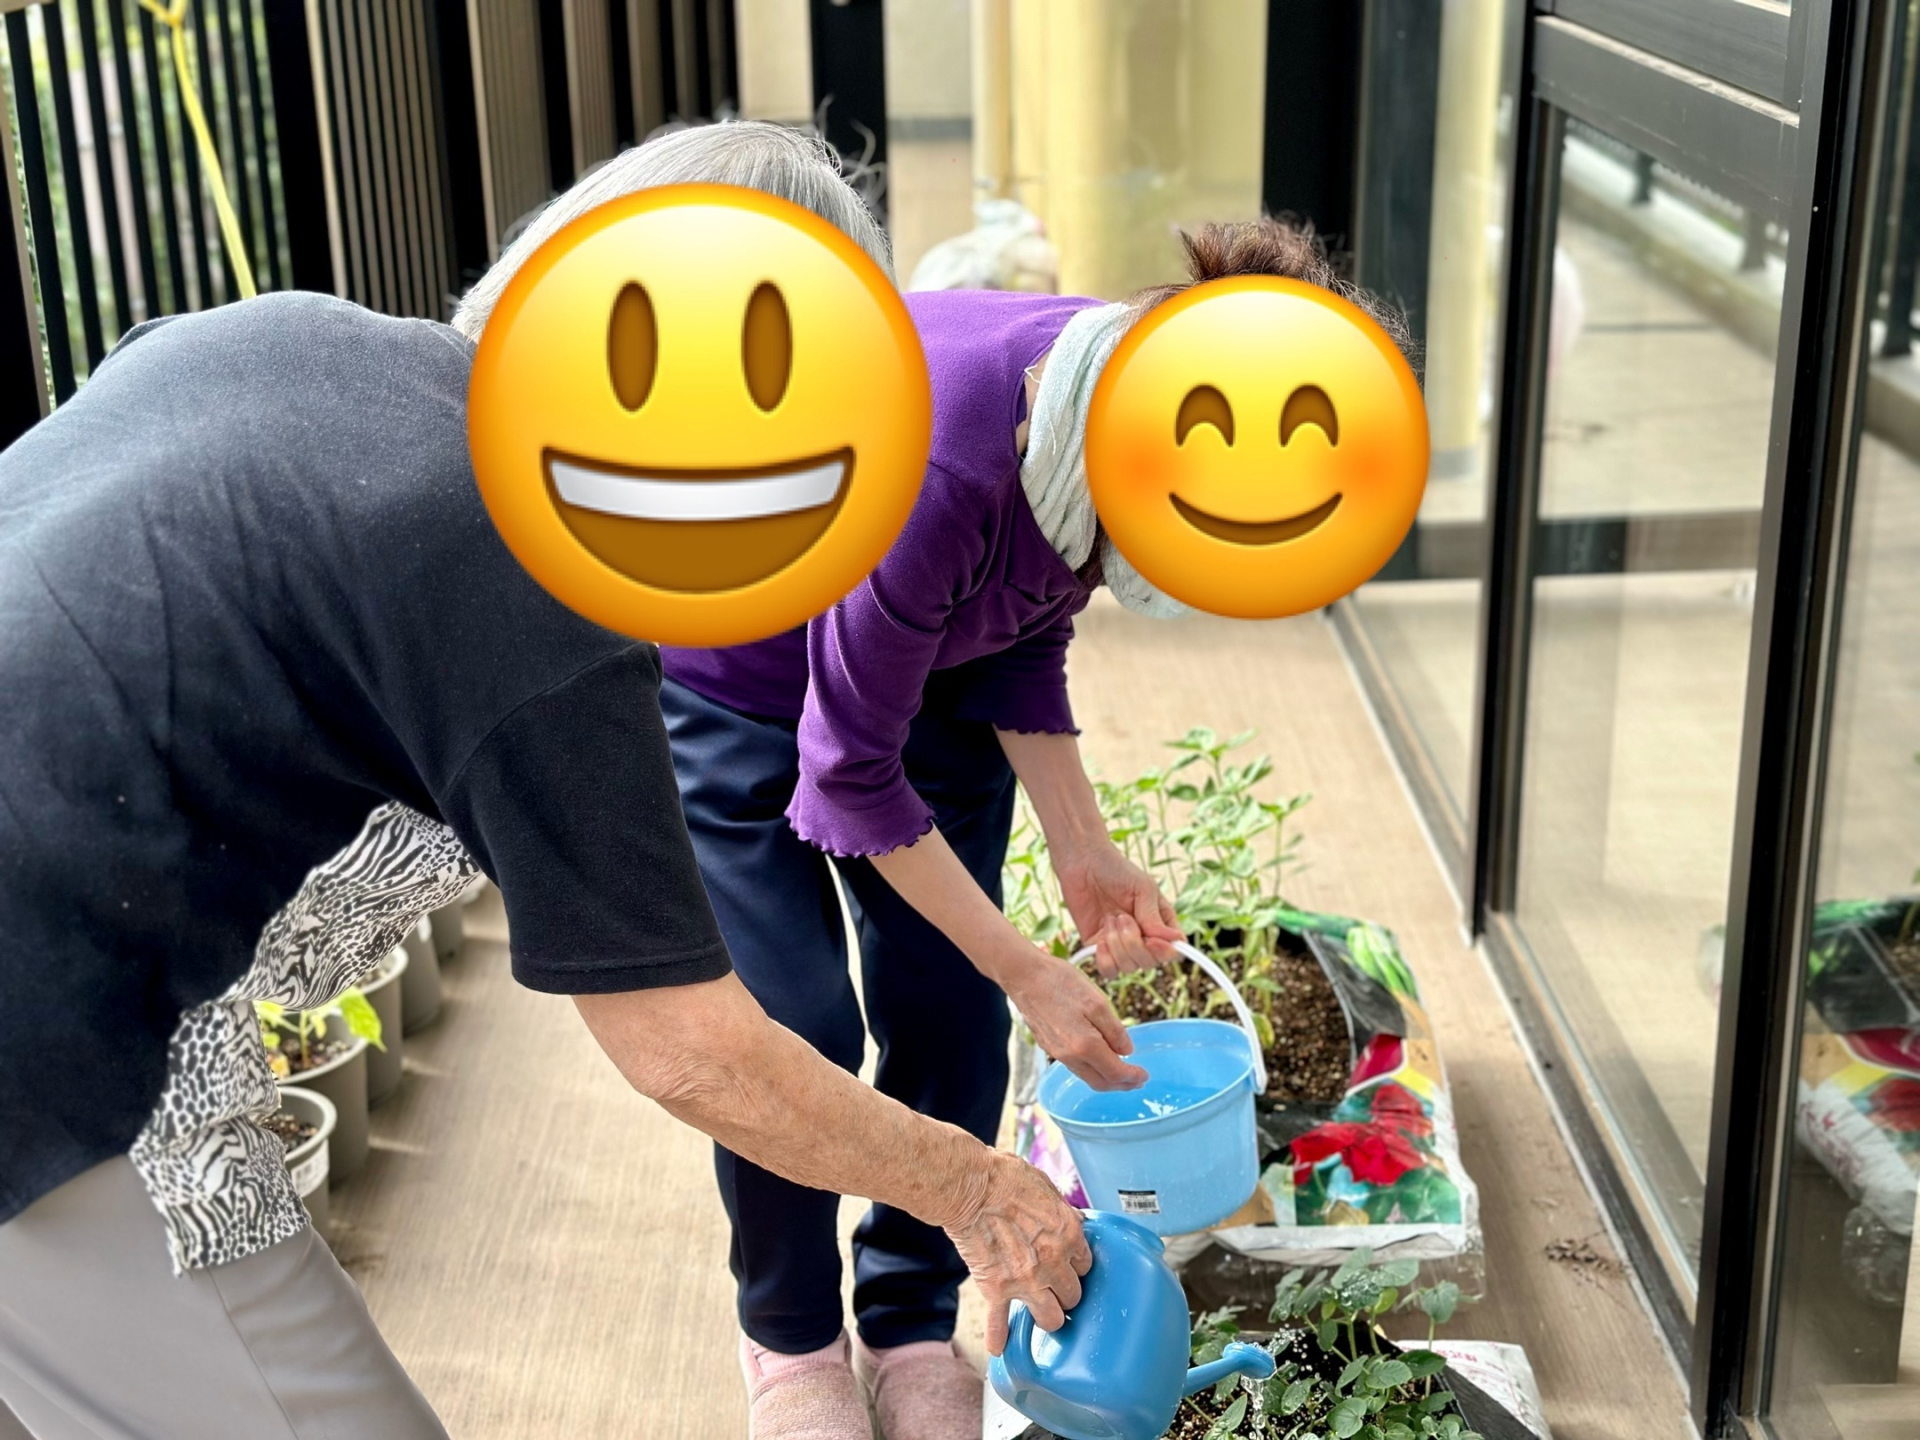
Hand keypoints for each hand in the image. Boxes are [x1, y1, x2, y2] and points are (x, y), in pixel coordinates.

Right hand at [946, 1150, 1090, 1354]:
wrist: (969, 1186)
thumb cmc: (1004, 1177)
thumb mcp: (1046, 1186)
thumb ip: (1061, 1211)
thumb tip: (1070, 1220)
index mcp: (1068, 1234)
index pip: (1086, 1265)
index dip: (1075, 1266)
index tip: (1067, 1266)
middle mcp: (1053, 1262)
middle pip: (1073, 1295)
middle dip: (1064, 1292)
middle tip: (1054, 1287)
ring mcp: (1025, 1280)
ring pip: (1051, 1319)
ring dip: (1046, 1316)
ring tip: (1039, 1311)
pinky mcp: (996, 1289)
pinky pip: (1000, 1323)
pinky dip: (999, 1337)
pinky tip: (999, 1347)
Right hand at [1005, 948, 1146, 1090]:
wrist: (1025, 976)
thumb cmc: (1061, 983)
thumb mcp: (1097, 1002)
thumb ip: (1114, 1030)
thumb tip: (1127, 1051)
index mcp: (1085, 1045)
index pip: (1114, 1073)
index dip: (1132, 1077)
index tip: (1145, 1075)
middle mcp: (1069, 1056)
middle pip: (1100, 1082)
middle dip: (1122, 1085)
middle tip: (1138, 1080)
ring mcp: (1056, 1053)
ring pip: (1087, 1076)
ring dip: (1107, 1079)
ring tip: (1122, 1072)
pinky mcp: (1049, 1046)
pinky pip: (1075, 1066)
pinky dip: (1092, 1069)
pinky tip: (1099, 1058)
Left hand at [1055, 842, 1182, 977]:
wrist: (1083, 864)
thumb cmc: (1118, 871)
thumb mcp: (1143, 889)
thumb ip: (1154, 918)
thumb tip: (1176, 942)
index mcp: (1161, 924)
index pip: (1173, 952)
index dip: (1165, 952)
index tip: (1152, 940)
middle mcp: (1144, 938)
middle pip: (1150, 962)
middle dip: (1135, 943)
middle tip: (1122, 917)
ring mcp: (1121, 945)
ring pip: (1129, 967)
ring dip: (1118, 945)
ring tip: (1110, 919)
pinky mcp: (1099, 949)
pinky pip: (1109, 971)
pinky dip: (1105, 959)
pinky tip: (1100, 940)